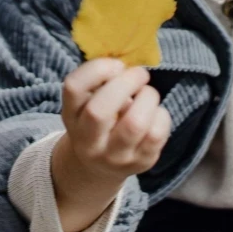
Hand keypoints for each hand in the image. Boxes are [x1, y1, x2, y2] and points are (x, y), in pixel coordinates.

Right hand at [60, 59, 170, 181]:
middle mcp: (87, 140)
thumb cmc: (97, 121)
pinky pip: (156, 135)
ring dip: (147, 98)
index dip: (97, 69)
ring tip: (148, 94)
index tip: (117, 65)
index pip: (73, 88)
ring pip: (134, 124)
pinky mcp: (140, 163)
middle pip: (99, 111)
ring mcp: (114, 156)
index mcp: (71, 116)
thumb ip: (101, 82)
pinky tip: (154, 113)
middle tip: (140, 74)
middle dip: (126, 83)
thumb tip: (127, 67)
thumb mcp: (88, 102)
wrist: (100, 166)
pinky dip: (161, 115)